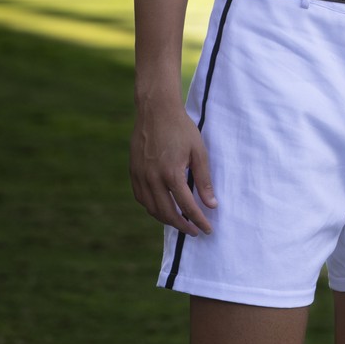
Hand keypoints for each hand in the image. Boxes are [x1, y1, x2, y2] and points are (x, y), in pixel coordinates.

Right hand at [129, 103, 215, 235]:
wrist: (156, 112)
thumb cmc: (181, 129)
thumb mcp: (199, 152)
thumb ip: (204, 180)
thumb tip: (211, 204)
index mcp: (171, 173)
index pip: (186, 206)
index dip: (198, 220)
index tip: (207, 229)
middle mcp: (152, 178)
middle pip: (167, 212)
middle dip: (181, 225)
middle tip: (194, 231)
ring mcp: (140, 176)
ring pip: (151, 208)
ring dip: (166, 219)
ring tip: (180, 222)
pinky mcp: (133, 173)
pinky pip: (141, 198)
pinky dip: (152, 208)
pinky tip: (163, 208)